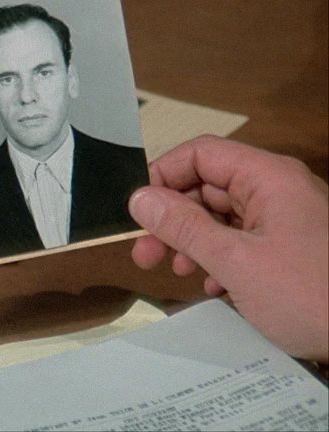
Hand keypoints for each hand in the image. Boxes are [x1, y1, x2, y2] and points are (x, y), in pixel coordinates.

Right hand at [128, 136, 327, 360]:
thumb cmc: (315, 296)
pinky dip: (219, 259)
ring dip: (192, 241)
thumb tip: (140, 199)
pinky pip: (242, 240)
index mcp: (269, 178)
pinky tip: (212, 286)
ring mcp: (286, 219)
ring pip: (222, 216)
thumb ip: (183, 226)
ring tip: (173, 270)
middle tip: (145, 251)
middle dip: (172, 218)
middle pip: (207, 186)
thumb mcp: (235, 261)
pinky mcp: (291, 247)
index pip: (201, 154)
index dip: (164, 176)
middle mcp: (278, 190)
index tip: (140, 210)